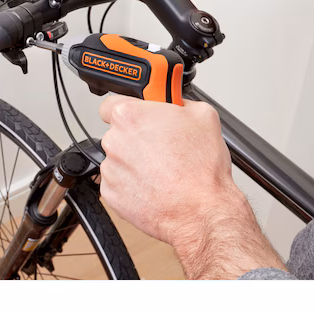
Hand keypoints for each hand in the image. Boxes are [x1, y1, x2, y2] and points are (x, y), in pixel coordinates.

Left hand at [99, 95, 285, 278]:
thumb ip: (178, 101)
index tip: (139, 117)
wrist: (201, 211)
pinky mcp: (111, 193)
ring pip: (118, 158)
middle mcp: (114, 140)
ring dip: (133, 161)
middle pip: (117, 133)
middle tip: (160, 145)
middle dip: (135, 137)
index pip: (110, 104)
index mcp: (129, 116)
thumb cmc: (201, 168)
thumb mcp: (203, 115)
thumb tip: (173, 102)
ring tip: (161, 169)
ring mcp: (110, 169)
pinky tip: (153, 184)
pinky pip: (118, 182)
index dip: (129, 110)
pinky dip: (131, 183)